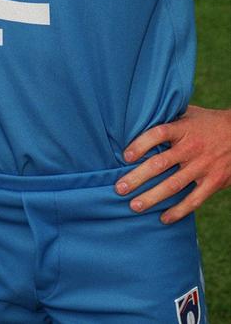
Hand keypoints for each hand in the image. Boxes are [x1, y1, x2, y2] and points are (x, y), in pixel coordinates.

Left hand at [115, 105, 230, 222]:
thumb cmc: (208, 123)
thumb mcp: (188, 114)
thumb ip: (167, 117)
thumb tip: (139, 117)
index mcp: (183, 129)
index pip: (158, 134)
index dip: (140, 144)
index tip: (125, 156)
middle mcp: (191, 148)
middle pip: (160, 163)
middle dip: (137, 177)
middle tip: (119, 188)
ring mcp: (203, 167)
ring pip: (173, 185)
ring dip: (152, 197)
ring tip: (134, 206)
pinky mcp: (214, 182)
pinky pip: (194, 200)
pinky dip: (179, 211)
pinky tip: (163, 218)